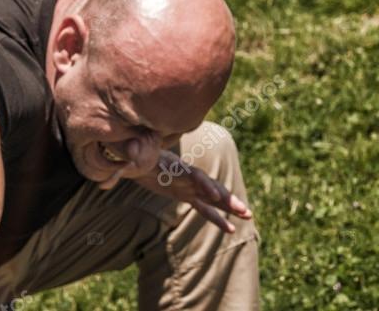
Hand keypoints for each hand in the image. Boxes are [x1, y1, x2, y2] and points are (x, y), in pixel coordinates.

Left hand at [133, 150, 252, 232]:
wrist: (137, 156)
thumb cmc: (136, 154)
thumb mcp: (134, 152)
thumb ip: (135, 151)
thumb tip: (130, 148)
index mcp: (175, 166)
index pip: (192, 175)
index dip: (203, 184)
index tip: (213, 195)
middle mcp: (186, 177)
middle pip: (209, 187)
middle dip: (226, 198)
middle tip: (244, 210)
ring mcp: (189, 187)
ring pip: (213, 199)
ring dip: (229, 207)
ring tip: (248, 216)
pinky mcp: (186, 195)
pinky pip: (205, 208)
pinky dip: (217, 218)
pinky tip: (230, 229)